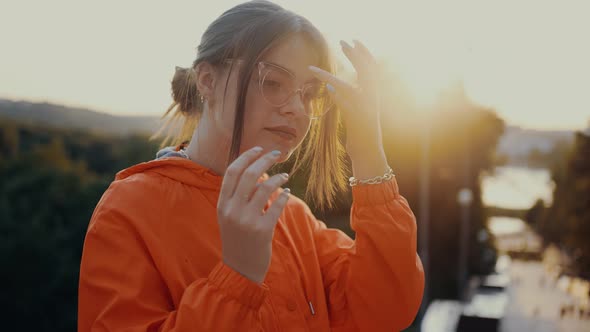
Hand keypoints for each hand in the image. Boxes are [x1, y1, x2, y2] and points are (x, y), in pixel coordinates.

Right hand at [217, 147, 290, 283]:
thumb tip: (257, 172)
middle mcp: (232, 210)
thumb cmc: (237, 239)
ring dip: (278, 178)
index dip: (246, 156)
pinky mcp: (262, 230)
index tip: (259, 149)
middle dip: (265, 160)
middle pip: (250, 174)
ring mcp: (247, 220)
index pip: (232, 171)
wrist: (239, 269)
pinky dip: (284, 195)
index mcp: (222, 204)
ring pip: (265, 187)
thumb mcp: (229, 216)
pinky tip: (287, 193)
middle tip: (276, 154)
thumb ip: (237, 196)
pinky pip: (277, 205)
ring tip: (284, 176)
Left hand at [309, 39, 384, 159]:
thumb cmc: (360, 135)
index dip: (362, 53)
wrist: (369, 155)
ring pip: (350, 87)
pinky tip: (328, 87)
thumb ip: (346, 99)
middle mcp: (373, 100)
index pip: (371, 68)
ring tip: (318, 69)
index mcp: (373, 96)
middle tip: (342, 41)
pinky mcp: (358, 121)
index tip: (352, 41)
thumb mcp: (354, 113)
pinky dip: (339, 95)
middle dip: (355, 55)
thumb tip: (331, 86)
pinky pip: (347, 104)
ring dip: (333, 76)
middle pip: (366, 71)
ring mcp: (366, 110)